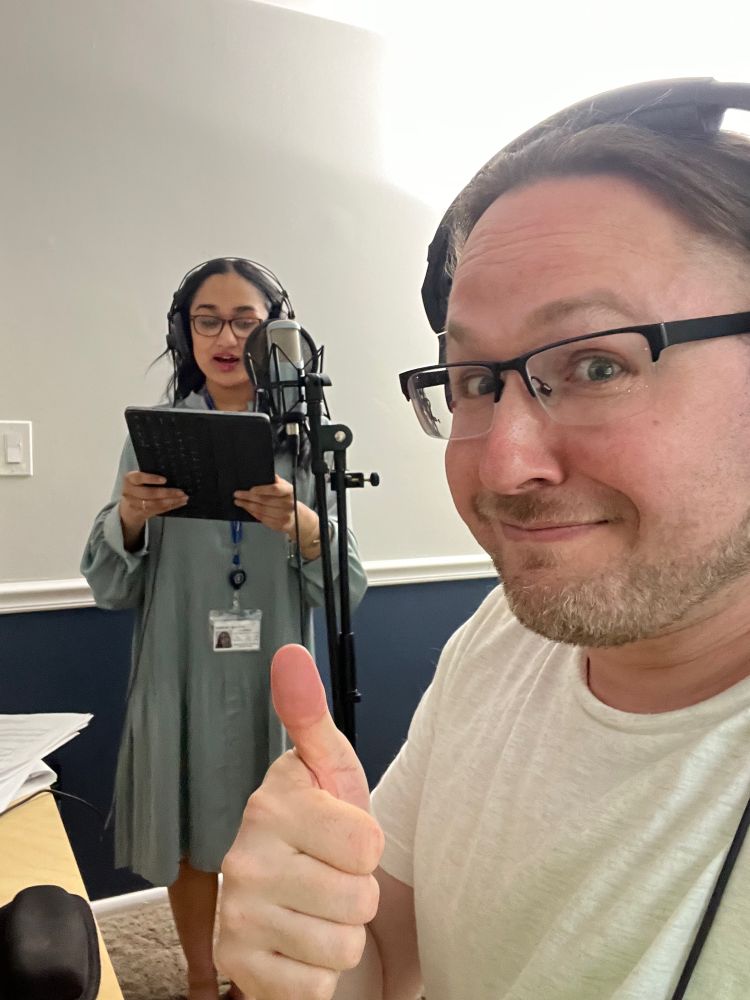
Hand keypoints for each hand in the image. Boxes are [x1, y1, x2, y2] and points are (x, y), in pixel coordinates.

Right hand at [118, 471, 186, 546]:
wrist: (128, 507)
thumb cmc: (138, 487)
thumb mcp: (139, 479)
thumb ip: (150, 476)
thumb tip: (172, 474)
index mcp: (129, 479)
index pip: (139, 478)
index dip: (151, 479)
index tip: (164, 480)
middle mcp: (130, 492)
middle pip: (149, 494)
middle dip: (167, 493)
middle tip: (181, 492)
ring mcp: (135, 504)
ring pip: (155, 504)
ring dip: (172, 501)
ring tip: (184, 498)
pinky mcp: (142, 513)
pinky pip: (159, 510)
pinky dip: (171, 506)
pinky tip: (180, 503)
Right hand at [216, 645, 383, 998]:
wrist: (297, 910)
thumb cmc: (325, 838)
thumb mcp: (331, 773)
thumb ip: (312, 717)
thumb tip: (289, 655)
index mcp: (270, 804)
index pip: (366, 842)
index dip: (368, 846)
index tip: (342, 839)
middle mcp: (244, 858)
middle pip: (357, 898)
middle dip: (357, 896)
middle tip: (330, 880)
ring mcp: (237, 916)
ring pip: (341, 946)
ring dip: (340, 937)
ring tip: (316, 913)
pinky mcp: (239, 969)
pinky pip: (316, 987)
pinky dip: (318, 977)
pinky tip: (298, 947)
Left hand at [234, 476, 320, 554]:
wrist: (297, 517)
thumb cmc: (287, 499)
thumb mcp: (285, 486)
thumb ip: (275, 481)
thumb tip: (263, 473)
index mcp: (289, 491)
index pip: (275, 489)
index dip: (262, 489)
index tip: (250, 489)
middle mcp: (288, 504)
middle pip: (265, 501)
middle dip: (248, 497)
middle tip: (237, 494)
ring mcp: (284, 515)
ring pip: (262, 510)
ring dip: (248, 506)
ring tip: (239, 502)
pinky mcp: (279, 524)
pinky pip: (262, 518)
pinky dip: (252, 513)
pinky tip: (247, 509)